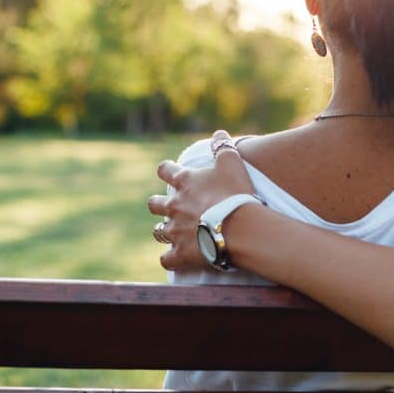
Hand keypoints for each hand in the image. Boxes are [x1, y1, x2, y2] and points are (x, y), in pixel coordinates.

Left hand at [148, 130, 255, 270]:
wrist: (238, 227)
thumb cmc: (235, 194)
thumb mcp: (233, 163)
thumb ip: (224, 147)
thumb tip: (219, 133)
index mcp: (185, 183)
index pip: (165, 170)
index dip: (166, 170)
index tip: (168, 171)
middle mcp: (174, 206)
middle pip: (155, 204)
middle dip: (158, 204)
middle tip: (167, 206)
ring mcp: (175, 231)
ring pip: (158, 231)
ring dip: (162, 230)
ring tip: (170, 232)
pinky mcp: (180, 253)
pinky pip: (167, 259)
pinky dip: (170, 258)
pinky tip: (175, 258)